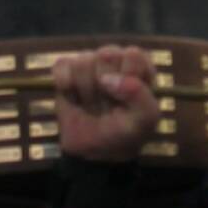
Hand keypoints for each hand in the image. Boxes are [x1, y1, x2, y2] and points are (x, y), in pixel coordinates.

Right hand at [52, 45, 159, 164]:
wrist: (96, 152)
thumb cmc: (126, 132)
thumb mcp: (145, 120)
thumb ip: (139, 96)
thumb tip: (108, 78)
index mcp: (138, 65)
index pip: (133, 55)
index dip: (128, 79)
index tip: (127, 100)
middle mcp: (114, 59)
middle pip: (106, 55)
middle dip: (106, 88)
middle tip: (109, 107)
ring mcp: (89, 62)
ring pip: (83, 63)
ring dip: (87, 92)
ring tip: (93, 106)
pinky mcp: (66, 70)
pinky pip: (62, 66)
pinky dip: (66, 86)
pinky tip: (74, 99)